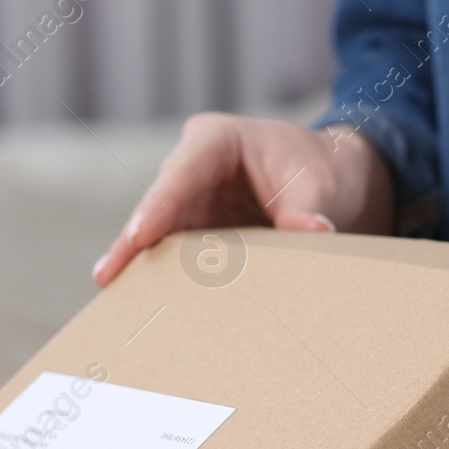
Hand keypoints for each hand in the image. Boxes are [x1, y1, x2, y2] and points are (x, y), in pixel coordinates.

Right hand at [92, 115, 394, 285]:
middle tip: (108, 278)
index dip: (157, 206)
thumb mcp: (323, 187)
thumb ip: (309, 212)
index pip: (181, 173)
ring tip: (117, 302)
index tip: (138, 236)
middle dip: (134, 243)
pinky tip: (142, 308)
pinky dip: (165, 281)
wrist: (339, 183)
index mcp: (218, 140)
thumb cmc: (327, 172)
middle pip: (158, 207)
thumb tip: (316, 233)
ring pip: (160, 236)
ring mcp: (193, 202)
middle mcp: (195, 168)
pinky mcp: (200, 232)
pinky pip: (177, 257)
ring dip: (143, 268)